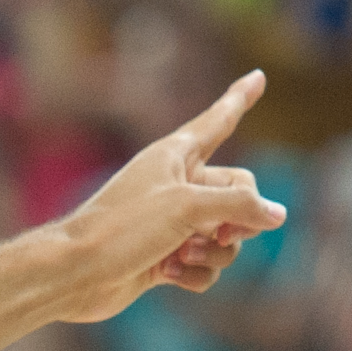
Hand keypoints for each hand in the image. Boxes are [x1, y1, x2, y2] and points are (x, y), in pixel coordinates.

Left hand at [55, 73, 285, 323]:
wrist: (74, 274)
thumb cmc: (124, 228)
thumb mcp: (189, 207)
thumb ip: (240, 205)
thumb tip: (277, 214)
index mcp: (176, 155)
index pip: (218, 121)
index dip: (240, 99)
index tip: (258, 76)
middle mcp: (177, 185)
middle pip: (239, 193)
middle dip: (238, 218)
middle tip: (221, 233)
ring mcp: (172, 224)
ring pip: (226, 237)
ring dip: (214, 252)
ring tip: (182, 253)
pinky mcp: (165, 258)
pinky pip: (205, 265)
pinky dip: (194, 274)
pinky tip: (168, 274)